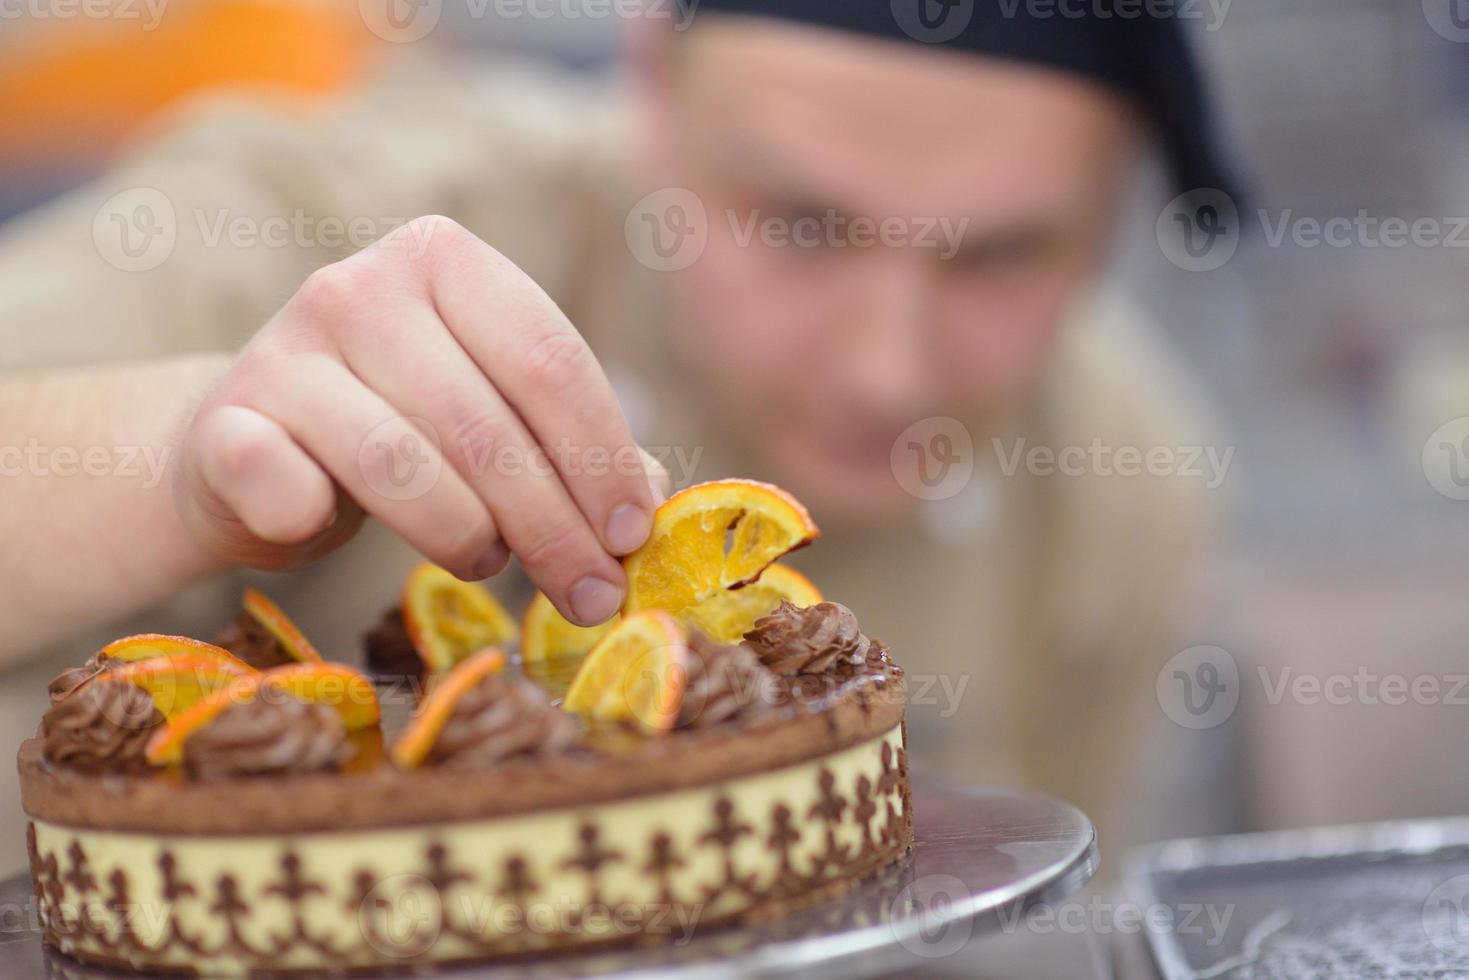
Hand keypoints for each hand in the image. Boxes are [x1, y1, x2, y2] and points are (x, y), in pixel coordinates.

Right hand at [176, 216, 667, 625]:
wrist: (251, 447)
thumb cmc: (399, 425)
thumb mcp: (491, 414)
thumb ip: (569, 446)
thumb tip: (650, 508)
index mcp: (444, 259)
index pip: (551, 360)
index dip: (602, 458)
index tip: (631, 538)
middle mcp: (358, 286)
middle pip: (488, 424)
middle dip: (553, 527)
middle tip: (590, 595)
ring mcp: (283, 348)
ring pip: (405, 466)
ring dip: (467, 537)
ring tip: (487, 562)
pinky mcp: (223, 421)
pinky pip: (287, 485)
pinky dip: (316, 521)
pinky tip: (330, 530)